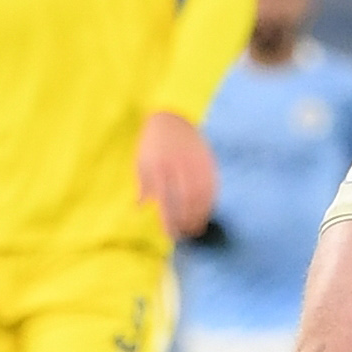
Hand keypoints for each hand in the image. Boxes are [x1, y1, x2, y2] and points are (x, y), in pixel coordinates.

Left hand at [136, 110, 216, 239]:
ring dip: (201, 215)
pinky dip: (210, 202)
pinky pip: (212, 186)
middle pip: (187, 202)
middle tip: (185, 235)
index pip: (167, 201)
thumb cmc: (152, 142)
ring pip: (203, 196)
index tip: (171, 235)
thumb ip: (142, 185)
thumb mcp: (141, 161)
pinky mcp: (208, 162)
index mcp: (160, 168)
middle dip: (187, 222)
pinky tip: (206, 212)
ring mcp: (196, 164)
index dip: (171, 221)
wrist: (172, 116)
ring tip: (196, 229)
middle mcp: (180, 167)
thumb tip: (139, 208)